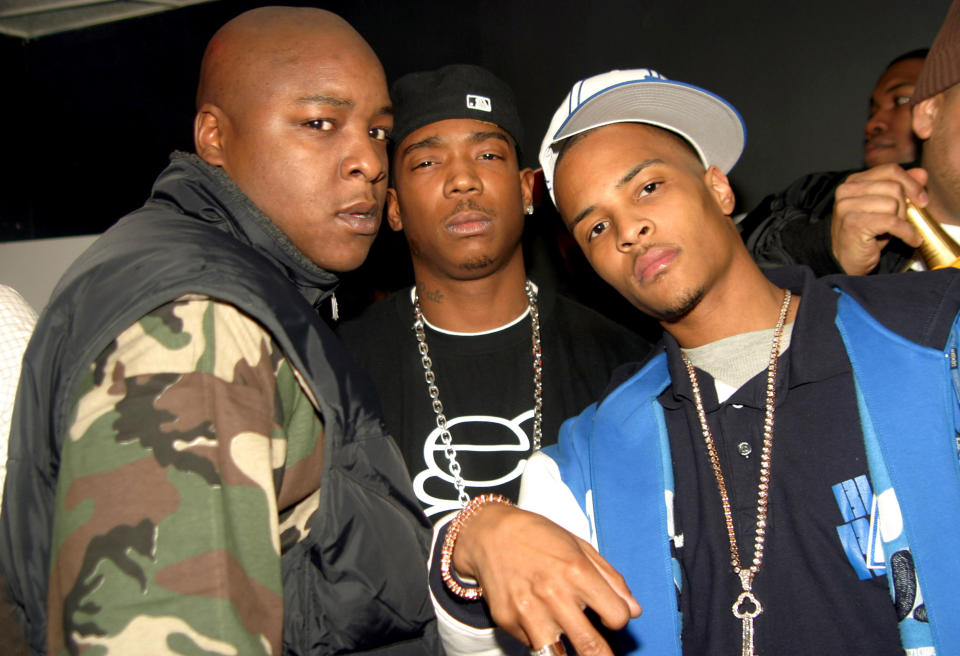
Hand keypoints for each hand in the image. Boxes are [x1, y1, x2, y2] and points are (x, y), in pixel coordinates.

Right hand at [453, 504, 640, 655]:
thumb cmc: (537, 536)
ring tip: (571, 644)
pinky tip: (538, 617)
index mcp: (576, 571)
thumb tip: (634, 610)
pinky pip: (533, 644)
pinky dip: (541, 638)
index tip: (612, 617)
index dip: (619, 619)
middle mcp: (553, 593)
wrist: (489, 534)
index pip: (617, 616)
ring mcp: (528, 611)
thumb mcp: (579, 547)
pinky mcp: (508, 621)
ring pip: (558, 655)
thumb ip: (610, 579)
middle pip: (591, 646)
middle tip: (603, 655)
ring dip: (568, 651)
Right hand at [831, 164, 927, 274]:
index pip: (890, 170)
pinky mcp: (853, 223)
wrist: (846, 261)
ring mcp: (846, 207)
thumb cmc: (866, 235)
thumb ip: (902, 187)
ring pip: (894, 204)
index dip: (911, 183)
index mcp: (853, 182)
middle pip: (894, 188)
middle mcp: (846, 191)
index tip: (922, 200)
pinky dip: (907, 233)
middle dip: (905, 207)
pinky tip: (911, 240)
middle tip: (902, 222)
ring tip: (895, 231)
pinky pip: (892, 222)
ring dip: (902, 221)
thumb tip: (922, 173)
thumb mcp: (885, 208)